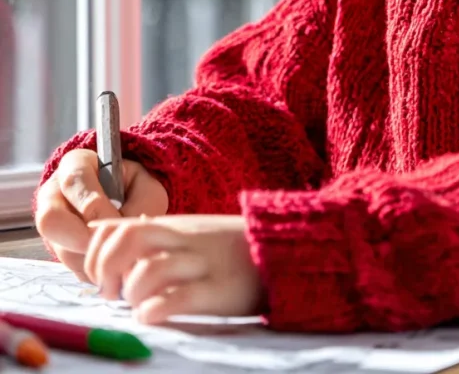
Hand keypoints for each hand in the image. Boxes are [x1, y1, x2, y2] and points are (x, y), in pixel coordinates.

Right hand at [35, 149, 167, 279]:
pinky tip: (114, 265)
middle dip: (81, 238)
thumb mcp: (146, 187)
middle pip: (50, 220)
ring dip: (91, 257)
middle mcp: (55, 194)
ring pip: (59, 248)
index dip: (94, 205)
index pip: (73, 181)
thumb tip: (128, 231)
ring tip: (121, 255)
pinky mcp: (59, 250)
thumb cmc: (137, 190)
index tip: (116, 220)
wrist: (131, 203)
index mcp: (76, 165)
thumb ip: (141, 204)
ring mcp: (53, 224)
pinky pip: (69, 266)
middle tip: (110, 247)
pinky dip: (94, 270)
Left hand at [84, 215, 264, 323]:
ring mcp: (201, 264)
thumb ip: (152, 236)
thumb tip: (104, 239)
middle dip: (105, 268)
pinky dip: (154, 309)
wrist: (280, 251)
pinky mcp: (218, 290)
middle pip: (127, 239)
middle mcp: (182, 240)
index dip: (95, 253)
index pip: (116, 226)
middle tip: (110, 292)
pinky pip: (177, 298)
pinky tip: (152, 315)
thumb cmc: (227, 249)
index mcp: (172, 226)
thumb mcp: (188, 234)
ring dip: (131, 292)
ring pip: (149, 269)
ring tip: (137, 305)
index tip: (98, 277)